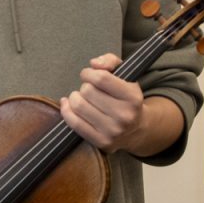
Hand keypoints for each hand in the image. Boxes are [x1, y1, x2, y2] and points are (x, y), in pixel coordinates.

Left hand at [60, 53, 183, 157]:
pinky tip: (68, 105)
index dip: (89, 73)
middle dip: (84, 86)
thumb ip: (109, 61)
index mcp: (133, 97)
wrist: (137, 129)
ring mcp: (113, 131)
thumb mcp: (125, 74)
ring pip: (78, 105)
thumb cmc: (125, 97)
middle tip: (88, 89)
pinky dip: (66, 110)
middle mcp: (124, 116)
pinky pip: (74, 123)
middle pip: (87, 91)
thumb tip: (94, 64)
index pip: (101, 78)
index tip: (88, 74)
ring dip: (74, 97)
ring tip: (81, 97)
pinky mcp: (101, 141)